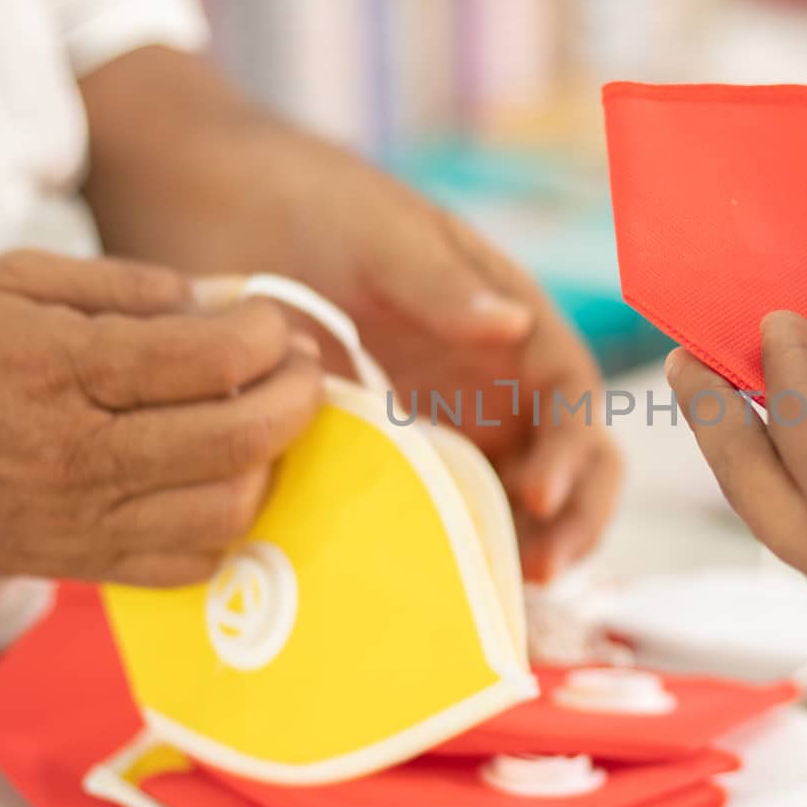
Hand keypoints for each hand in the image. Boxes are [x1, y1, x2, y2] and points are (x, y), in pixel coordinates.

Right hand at [0, 250, 322, 585]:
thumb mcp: (15, 280)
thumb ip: (128, 285)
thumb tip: (221, 299)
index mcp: (65, 370)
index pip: (211, 360)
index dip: (267, 334)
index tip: (274, 321)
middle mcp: (82, 454)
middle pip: (238, 440)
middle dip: (295, 396)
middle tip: (298, 368)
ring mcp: (84, 520)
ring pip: (227, 512)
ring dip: (270, 464)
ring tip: (265, 426)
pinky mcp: (80, 565)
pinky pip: (188, 566)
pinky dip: (227, 526)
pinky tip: (220, 482)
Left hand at [294, 167, 622, 581]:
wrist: (231, 221)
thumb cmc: (326, 213)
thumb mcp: (386, 239)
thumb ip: (442, 284)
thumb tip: (513, 326)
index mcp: (516, 330)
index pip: (574, 401)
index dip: (573, 452)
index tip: (537, 494)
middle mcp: (499, 386)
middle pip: (571, 465)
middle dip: (572, 519)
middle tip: (538, 569)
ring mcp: (454, 428)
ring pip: (517, 504)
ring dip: (521, 549)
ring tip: (493, 594)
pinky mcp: (400, 462)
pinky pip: (442, 514)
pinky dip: (454, 551)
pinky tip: (435, 585)